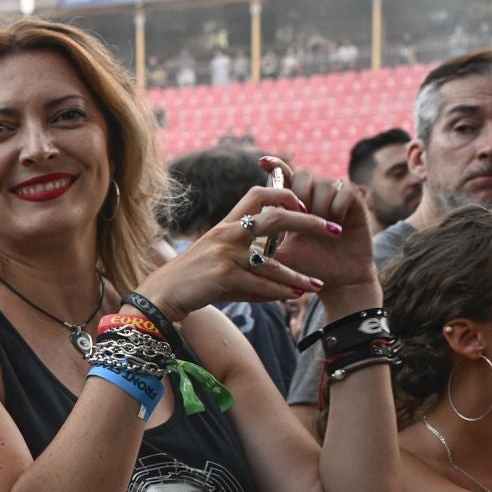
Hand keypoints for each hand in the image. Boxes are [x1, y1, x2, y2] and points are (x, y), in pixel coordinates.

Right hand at [139, 156, 359, 317]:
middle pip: (276, 217)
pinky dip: (279, 293)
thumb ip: (248, 267)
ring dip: (298, 275)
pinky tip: (295, 297)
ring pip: (273, 262)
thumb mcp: (216, 265)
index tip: (302, 204)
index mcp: (225, 226)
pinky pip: (259, 285)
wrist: (159, 297)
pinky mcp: (223, 276)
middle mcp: (227, 234)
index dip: (283, 194)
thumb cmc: (188, 282)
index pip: (258, 195)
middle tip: (333, 229)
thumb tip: (282, 282)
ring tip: (317, 284)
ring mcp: (225, 254)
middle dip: (309, 222)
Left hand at [267, 167, 380, 315]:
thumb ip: (262, 239)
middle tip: (301, 216)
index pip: (284, 177)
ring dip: (319, 205)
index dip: (275, 166)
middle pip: (304, 174)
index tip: (261, 162)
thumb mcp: (277, 254)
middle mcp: (315, 197)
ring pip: (323, 182)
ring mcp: (335, 198)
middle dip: (300, 194)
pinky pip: (344, 190)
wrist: (337, 282)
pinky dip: (338, 206)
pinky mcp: (355, 203)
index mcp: (294, 206)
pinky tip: (336, 225)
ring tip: (320, 226)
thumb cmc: (306, 268)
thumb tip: (236, 231)